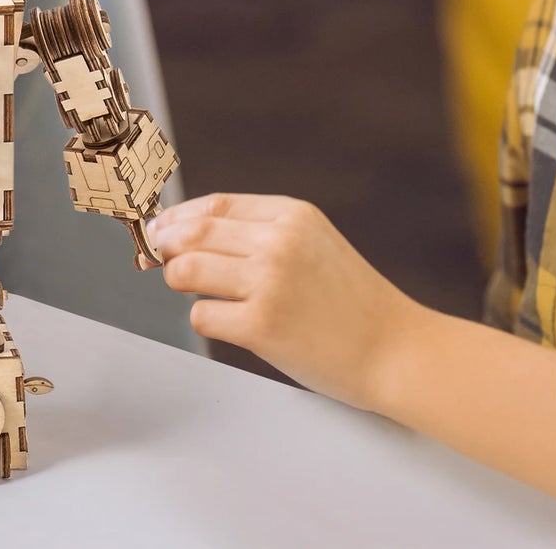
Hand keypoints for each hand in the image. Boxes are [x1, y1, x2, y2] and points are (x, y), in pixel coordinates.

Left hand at [149, 193, 424, 410]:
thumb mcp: (314, 243)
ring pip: (187, 269)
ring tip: (193, 290)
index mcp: (292, 215)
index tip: (160, 227)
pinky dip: (205, 318)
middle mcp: (278, 243)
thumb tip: (190, 231)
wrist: (396, 351)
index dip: (179, 216)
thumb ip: (261, 232)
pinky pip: (203, 314)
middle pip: (194, 233)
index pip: (215, 205)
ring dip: (179, 279)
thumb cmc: (352, 302)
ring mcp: (269, 284)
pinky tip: (226, 322)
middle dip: (166, 244)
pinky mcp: (261, 326)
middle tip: (159, 256)